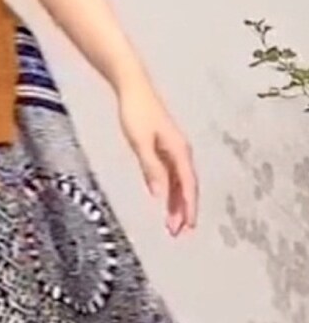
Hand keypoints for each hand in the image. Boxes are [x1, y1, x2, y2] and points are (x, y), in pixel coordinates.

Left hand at [117, 78, 196, 235]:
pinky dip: (170, 191)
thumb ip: (151, 169)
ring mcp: (173, 150)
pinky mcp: (164, 148)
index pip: (188, 186)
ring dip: (176, 204)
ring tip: (172, 225)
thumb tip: (158, 195)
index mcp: (179, 151)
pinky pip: (171, 175)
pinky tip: (165, 202)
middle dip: (184, 212)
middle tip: (178, 234)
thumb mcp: (140, 143)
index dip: (189, 208)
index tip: (188, 226)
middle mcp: (181, 152)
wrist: (133, 88)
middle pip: (186, 188)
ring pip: (179, 183)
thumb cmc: (136, 112)